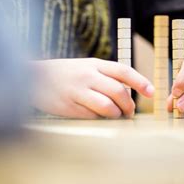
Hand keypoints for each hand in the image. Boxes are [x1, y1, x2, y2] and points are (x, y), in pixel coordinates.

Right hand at [32, 58, 153, 118]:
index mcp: (94, 64)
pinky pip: (92, 117)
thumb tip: (126, 94)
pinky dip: (99, 120)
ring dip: (116, 115)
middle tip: (129, 112)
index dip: (140, 82)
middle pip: (118, 92)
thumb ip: (104, 76)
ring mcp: (78, 92)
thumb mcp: (84, 66)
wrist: (33, 78)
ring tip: (116, 116)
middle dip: (129, 105)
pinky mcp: (69, 107)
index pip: (123, 71)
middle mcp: (87, 76)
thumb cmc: (63, 74)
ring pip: (107, 107)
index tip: (151, 92)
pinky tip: (97, 118)